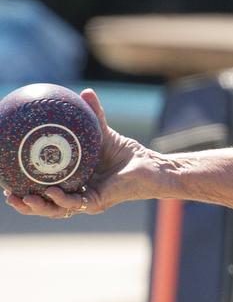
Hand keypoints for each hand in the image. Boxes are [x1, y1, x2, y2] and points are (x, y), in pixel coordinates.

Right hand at [4, 89, 158, 218]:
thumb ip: (93, 115)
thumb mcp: (103, 132)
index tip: (8, 180)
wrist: (150, 165)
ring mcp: (87, 201)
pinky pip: (76, 203)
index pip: (45, 189)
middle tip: (9, 194)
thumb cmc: (127, 152)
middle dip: (26, 204)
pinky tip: (50, 192)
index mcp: (74, 181)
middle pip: (46, 205)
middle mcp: (78, 194)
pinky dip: (61, 199)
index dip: (27, 188)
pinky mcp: (98, 203)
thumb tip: (85, 91)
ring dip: (38, 206)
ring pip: (57, 209)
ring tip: (22, 198)